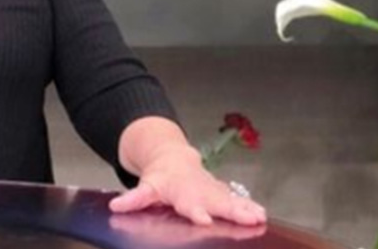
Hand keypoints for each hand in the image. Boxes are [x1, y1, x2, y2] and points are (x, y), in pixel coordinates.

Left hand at [109, 145, 266, 226]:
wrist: (172, 157)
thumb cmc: (161, 178)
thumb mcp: (145, 187)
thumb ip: (133, 198)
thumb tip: (115, 206)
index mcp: (180, 191)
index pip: (188, 203)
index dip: (196, 211)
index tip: (204, 219)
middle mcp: (199, 190)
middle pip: (216, 201)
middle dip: (231, 211)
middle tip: (247, 220)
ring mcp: (212, 189)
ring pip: (230, 199)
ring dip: (245, 208)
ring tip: (259, 218)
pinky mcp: (221, 191)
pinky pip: (237, 198)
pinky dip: (249, 205)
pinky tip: (261, 215)